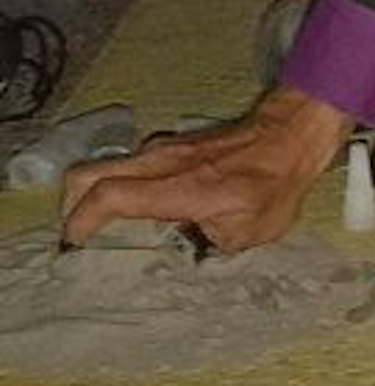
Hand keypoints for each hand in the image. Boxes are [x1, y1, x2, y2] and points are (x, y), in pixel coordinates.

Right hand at [61, 87, 354, 254]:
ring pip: (108, 165)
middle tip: (77, 232)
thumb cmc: (274, 184)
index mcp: (176, 188)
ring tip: (102, 224)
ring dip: (95, 192)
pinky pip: (133, 163)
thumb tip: (188, 249)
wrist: (291, 136)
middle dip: (71, 204)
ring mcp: (163, 149)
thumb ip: (210, 244)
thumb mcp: (249, 232)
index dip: (81, 220)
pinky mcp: (173, 144)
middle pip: (88, 174)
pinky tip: (139, 205)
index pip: (109, 196)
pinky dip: (123, 182)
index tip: (75, 243)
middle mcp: (159, 163)